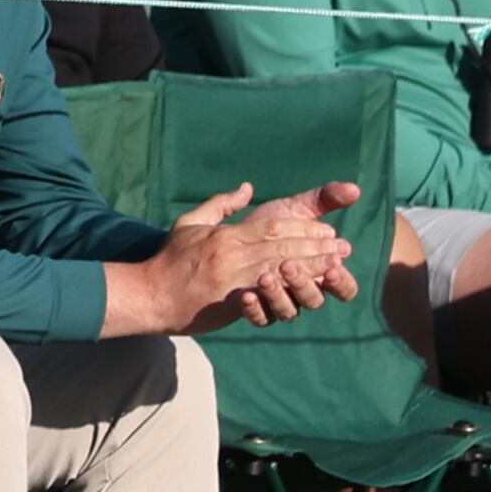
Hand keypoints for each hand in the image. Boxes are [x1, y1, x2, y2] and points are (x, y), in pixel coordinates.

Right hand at [135, 182, 360, 332]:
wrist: (149, 295)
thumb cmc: (169, 260)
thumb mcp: (191, 223)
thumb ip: (221, 205)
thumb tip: (246, 188)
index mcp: (226, 236)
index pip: (272, 228)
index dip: (303, 229)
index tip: (326, 230)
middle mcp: (231, 255)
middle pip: (281, 247)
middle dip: (315, 247)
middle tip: (342, 247)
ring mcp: (231, 279)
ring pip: (279, 269)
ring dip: (311, 268)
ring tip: (335, 266)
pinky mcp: (230, 303)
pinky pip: (267, 295)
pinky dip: (291, 291)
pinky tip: (309, 290)